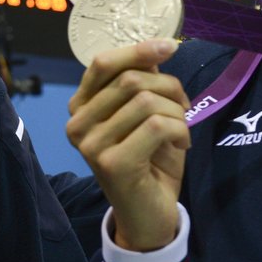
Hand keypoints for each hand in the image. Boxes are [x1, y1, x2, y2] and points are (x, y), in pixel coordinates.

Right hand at [66, 39, 189, 251]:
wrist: (149, 215)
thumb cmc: (149, 161)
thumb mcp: (144, 114)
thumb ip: (142, 83)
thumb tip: (157, 47)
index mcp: (80, 107)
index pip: (102, 64)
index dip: (137, 50)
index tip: (169, 46)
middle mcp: (77, 124)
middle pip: (130, 80)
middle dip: (169, 87)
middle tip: (184, 107)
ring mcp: (91, 145)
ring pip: (146, 101)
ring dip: (177, 112)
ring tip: (181, 129)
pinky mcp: (112, 163)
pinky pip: (157, 125)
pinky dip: (180, 130)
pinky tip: (180, 144)